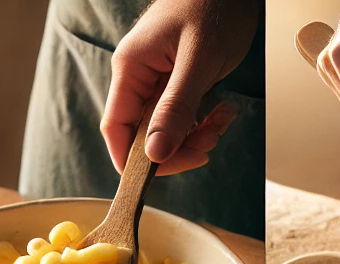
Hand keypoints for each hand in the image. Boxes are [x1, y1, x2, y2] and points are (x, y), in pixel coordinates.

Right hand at [101, 0, 259, 175]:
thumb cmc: (214, 5)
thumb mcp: (199, 60)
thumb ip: (176, 107)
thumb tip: (155, 153)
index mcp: (131, 68)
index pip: (117, 130)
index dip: (134, 161)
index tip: (163, 172)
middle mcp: (140, 78)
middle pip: (144, 138)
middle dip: (177, 149)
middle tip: (208, 143)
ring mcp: (159, 83)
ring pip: (168, 133)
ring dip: (196, 139)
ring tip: (221, 122)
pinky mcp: (179, 86)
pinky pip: (185, 121)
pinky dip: (205, 126)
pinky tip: (223, 112)